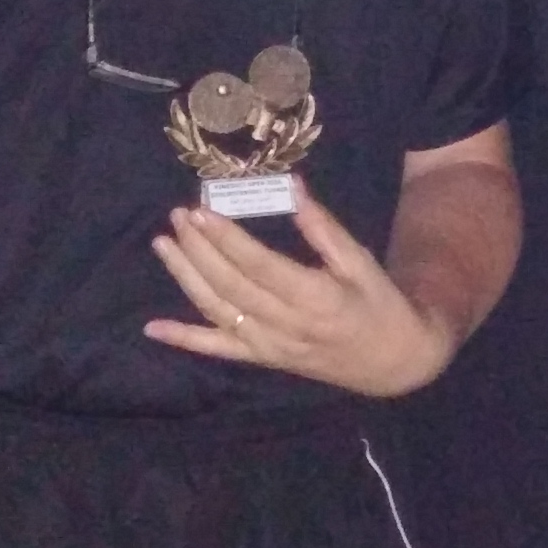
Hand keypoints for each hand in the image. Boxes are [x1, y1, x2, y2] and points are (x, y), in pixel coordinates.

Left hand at [146, 192, 454, 397]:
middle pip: (231, 286)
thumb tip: (292, 185)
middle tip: (178, 216)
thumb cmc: (379, 304)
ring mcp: (270, 346)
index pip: (259, 266)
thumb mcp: (361, 261)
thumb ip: (323, 228)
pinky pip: (219, 350)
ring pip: (218, 312)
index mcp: (316, 297)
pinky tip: (153, 328)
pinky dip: (186, 340)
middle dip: (200, 250)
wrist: (393, 362)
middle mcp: (287, 325)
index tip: (200, 211)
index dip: (227, 239)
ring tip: (163, 245)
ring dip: (186, 279)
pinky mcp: (263, 359)